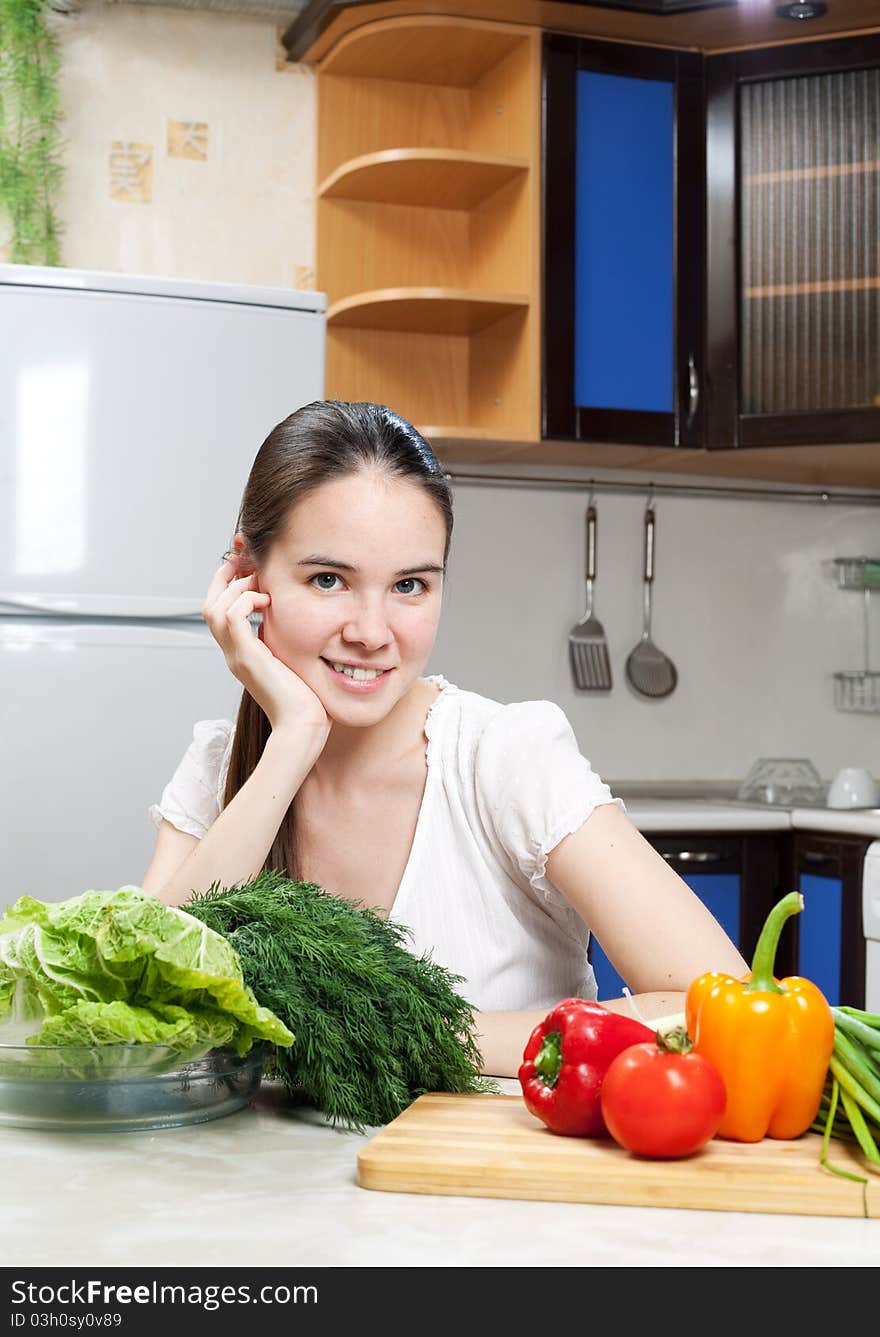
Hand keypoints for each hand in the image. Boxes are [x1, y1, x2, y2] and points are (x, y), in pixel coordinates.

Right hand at [201, 556, 329, 740]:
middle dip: (225, 578)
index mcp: (242, 653)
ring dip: (236, 587)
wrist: (302, 726)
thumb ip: (289, 641)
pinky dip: (245, 600)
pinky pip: (232, 617)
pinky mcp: (247, 657)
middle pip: (209, 605)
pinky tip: (267, 600)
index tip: (248, 568)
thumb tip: (301, 623)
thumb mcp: (295, 661)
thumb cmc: (306, 700)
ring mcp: (237, 656)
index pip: (221, 612)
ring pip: (214, 608)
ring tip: (259, 581)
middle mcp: (234, 653)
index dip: (230, 586)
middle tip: (245, 561)